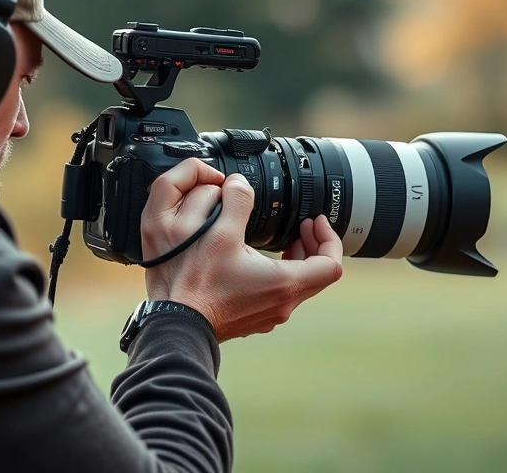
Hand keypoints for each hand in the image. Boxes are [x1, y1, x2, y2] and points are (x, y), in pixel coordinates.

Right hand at [141, 158, 343, 341]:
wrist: (175, 322)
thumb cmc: (195, 285)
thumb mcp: (218, 232)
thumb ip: (236, 200)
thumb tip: (239, 184)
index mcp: (284, 283)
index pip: (331, 264)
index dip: (329, 238)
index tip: (315, 221)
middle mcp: (282, 305)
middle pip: (317, 274)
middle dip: (311, 245)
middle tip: (299, 226)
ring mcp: (268, 316)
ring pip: (297, 285)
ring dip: (294, 260)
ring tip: (280, 240)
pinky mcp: (253, 319)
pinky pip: (278, 294)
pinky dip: (277, 275)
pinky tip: (256, 262)